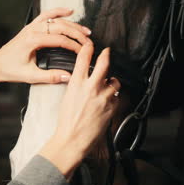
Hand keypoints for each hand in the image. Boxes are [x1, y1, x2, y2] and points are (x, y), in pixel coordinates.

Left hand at [0, 7, 91, 88]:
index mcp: (32, 41)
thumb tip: (68, 77)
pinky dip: (58, 12)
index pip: (59, 40)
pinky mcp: (31, 27)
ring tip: (85, 31)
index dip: (74, 45)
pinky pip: (46, 15)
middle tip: (89, 41)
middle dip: (77, 33)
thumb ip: (50, 76)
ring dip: (71, 23)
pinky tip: (69, 11)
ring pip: (55, 20)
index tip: (84, 51)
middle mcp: (32, 30)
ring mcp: (31, 27)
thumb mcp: (30, 76)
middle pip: (60, 27)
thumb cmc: (10, 70)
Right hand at [38, 44, 120, 177]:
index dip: (88, 49)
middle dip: (107, 56)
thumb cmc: (66, 122)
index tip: (91, 45)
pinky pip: (117, 99)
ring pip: (115, 82)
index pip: (83, 59)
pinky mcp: (111, 108)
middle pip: (104, 64)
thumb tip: (84, 81)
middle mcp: (91, 88)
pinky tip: (108, 103)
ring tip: (109, 86)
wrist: (72, 140)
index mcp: (76, 84)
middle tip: (108, 52)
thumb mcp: (67, 98)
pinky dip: (113, 99)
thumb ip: (77, 87)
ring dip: (113, 83)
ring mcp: (103, 98)